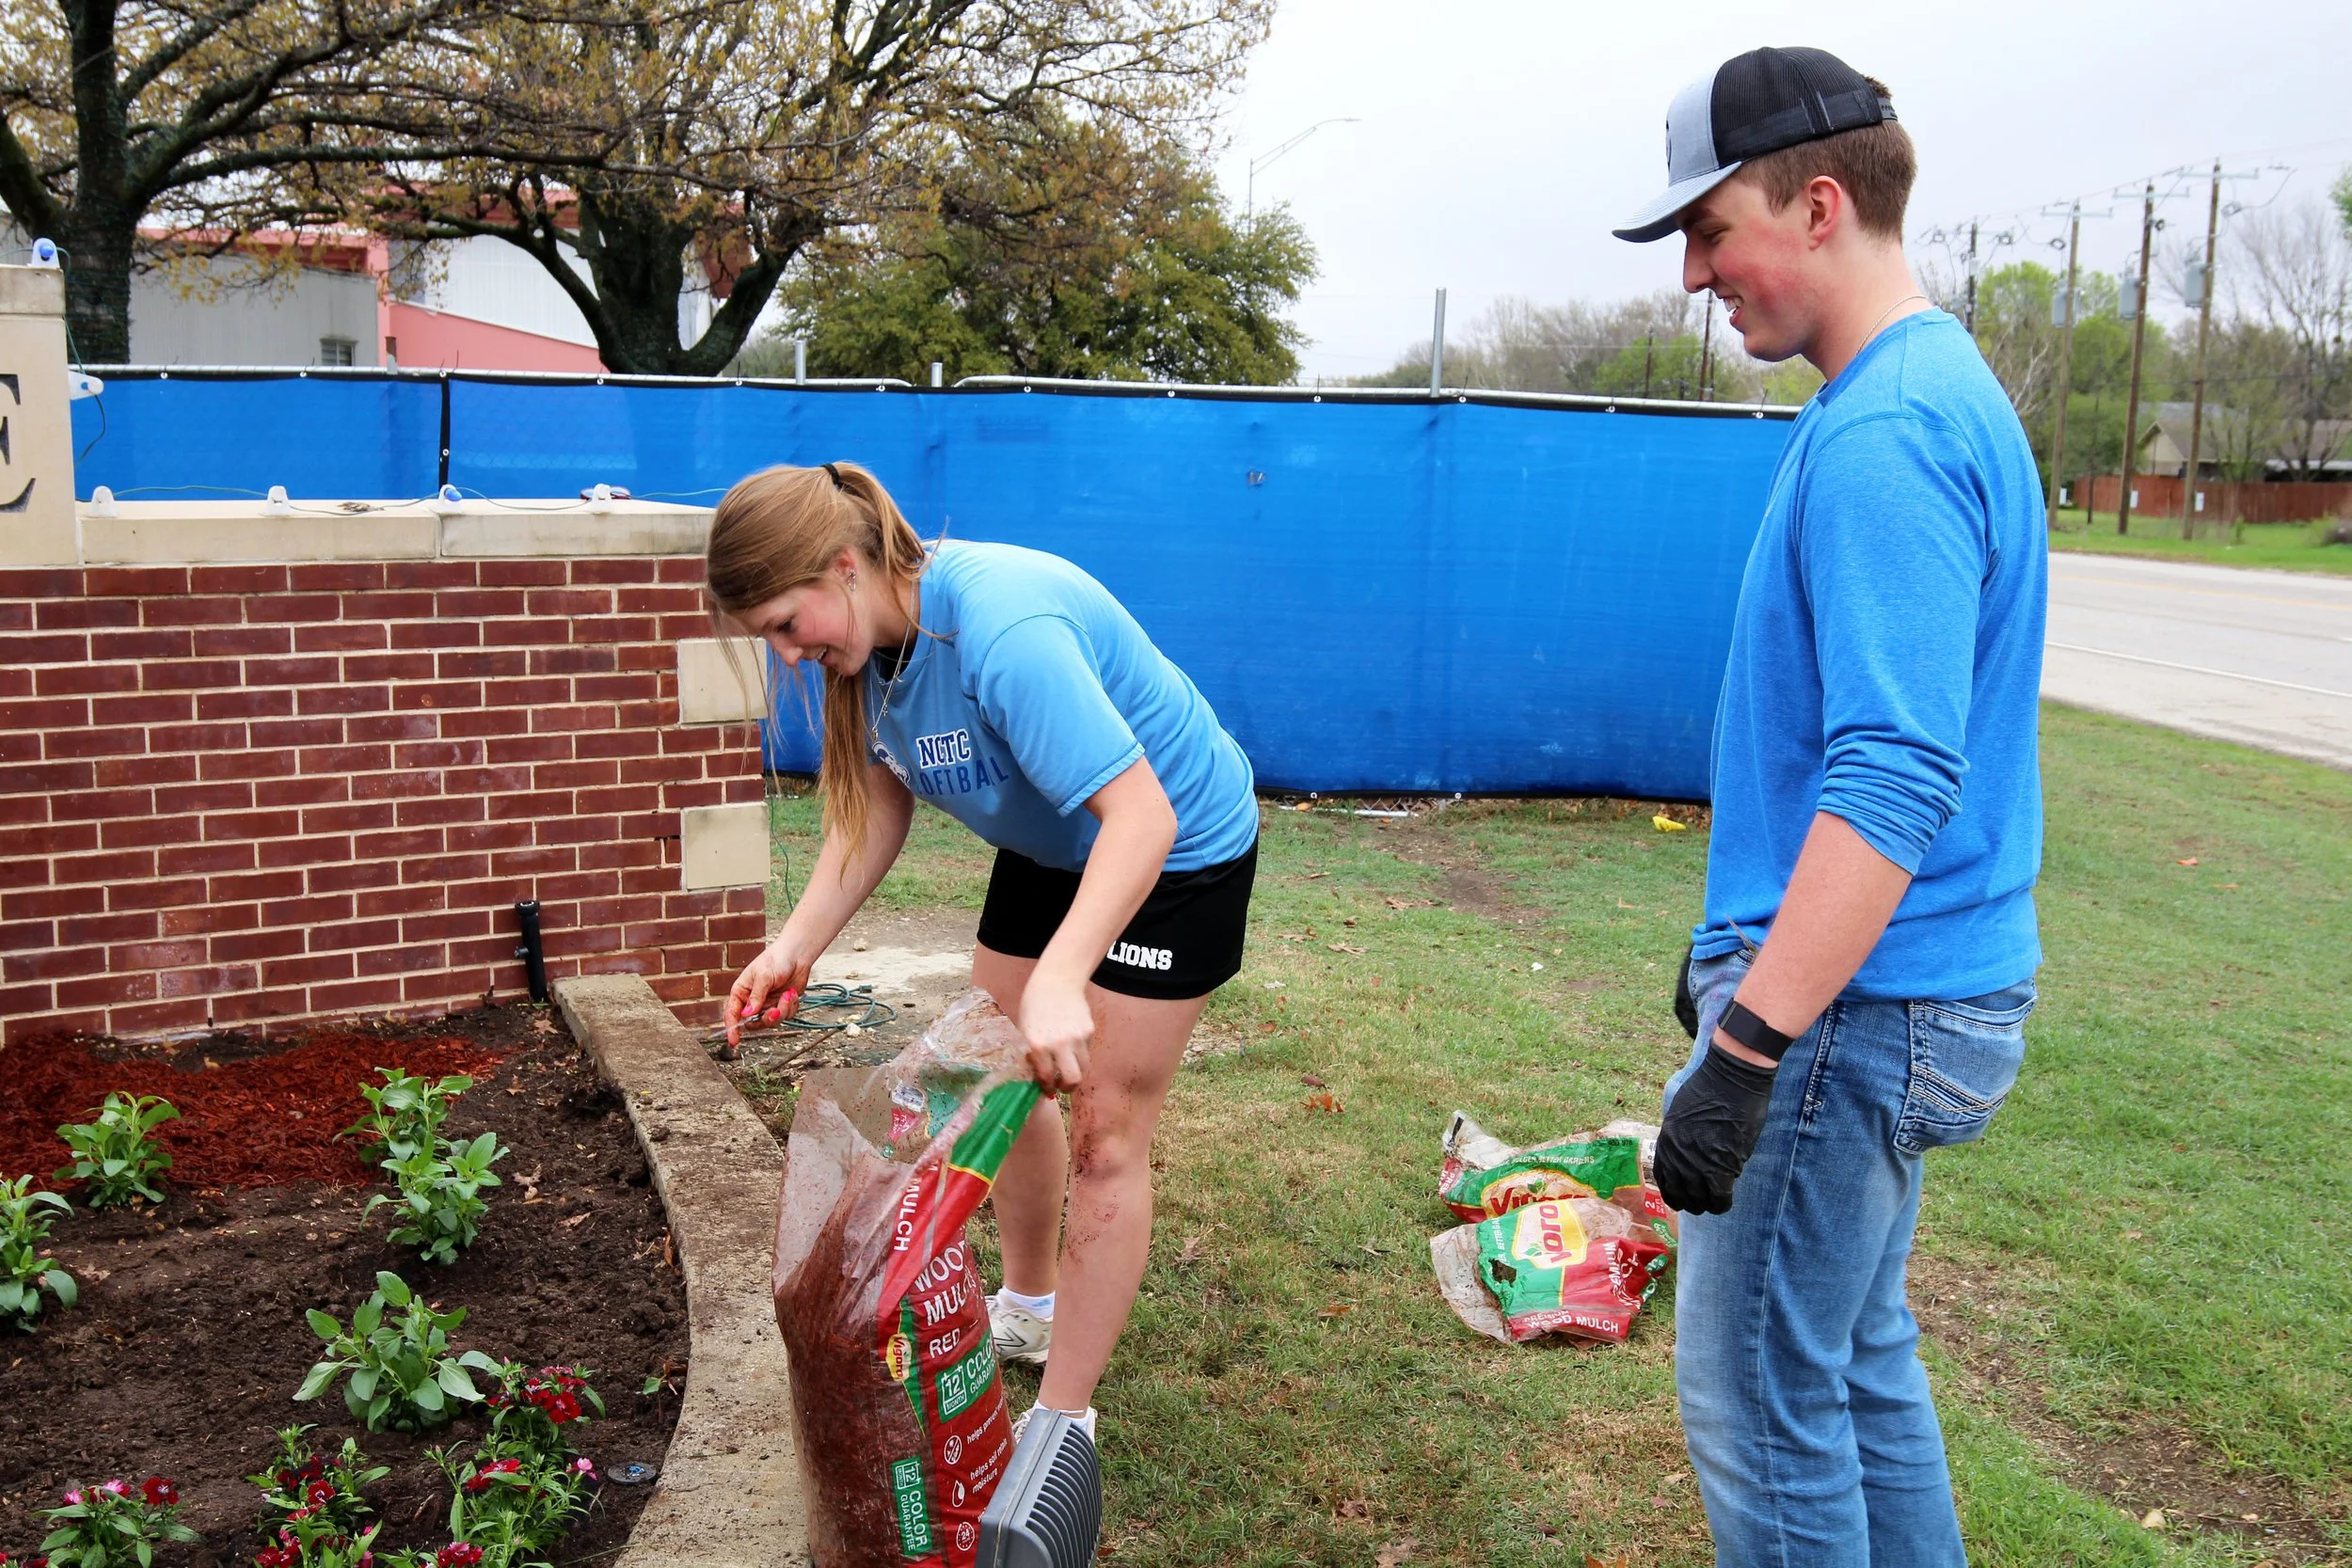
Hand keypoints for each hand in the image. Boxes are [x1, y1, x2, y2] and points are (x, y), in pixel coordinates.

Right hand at [723, 933, 818, 1056]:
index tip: (734, 1041)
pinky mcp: (782, 1005)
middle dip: (767, 1019)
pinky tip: (791, 993)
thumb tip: (747, 1014)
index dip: (732, 1029)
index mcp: (741, 992)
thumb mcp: (763, 976)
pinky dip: (790, 1006)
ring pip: (772, 1021)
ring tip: (787, 995)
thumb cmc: (776, 960)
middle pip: (754, 1023)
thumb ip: (756, 997)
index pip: (732, 1014)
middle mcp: (753, 1001)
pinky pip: (786, 1016)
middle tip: (775, 1011)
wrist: (797, 955)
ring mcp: (768, 1004)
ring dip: (782, 1010)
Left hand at [1016, 974, 1094, 1092]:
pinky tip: (1071, 1042)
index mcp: (1037, 1045)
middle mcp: (1059, 1044)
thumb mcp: (1025, 1031)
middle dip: (1068, 1088)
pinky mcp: (1089, 1031)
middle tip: (1062, 1086)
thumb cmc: (1034, 1006)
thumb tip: (1038, 1078)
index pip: (1046, 1078)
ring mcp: (1077, 1038)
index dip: (1047, 1087)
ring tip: (1068, 1067)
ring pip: (1083, 1068)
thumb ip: (1032, 1055)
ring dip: (1076, 1071)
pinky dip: (1080, 1053)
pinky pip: (1087, 1051)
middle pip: (1073, 1079)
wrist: (1056, 982)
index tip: (1047, 1089)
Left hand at [1653, 1044, 1778, 1214]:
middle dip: (1692, 1202)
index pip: (1663, 1180)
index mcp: (1665, 1142)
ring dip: (1707, 1204)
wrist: (1731, 1079)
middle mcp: (1676, 1156)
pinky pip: (1718, 1198)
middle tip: (1704, 1201)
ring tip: (1717, 1201)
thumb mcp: (1682, 1114)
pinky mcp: (1720, 1166)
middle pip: (1679, 1195)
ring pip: (1698, 1201)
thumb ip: (1682, 1139)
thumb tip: (1691, 1157)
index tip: (1685, 1194)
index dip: (1675, 1191)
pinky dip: (1722, 1203)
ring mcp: (1696, 1163)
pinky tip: (1726, 1200)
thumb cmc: (1711, 1089)